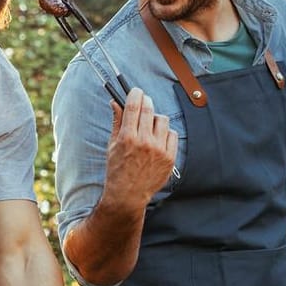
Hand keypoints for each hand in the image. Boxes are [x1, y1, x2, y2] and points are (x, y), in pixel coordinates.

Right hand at [102, 89, 177, 207]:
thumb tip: (115, 102)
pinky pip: (172, 134)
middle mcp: (145, 142)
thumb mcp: (112, 145)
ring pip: (163, 120)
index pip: (133, 106)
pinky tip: (158, 139)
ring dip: (156, 118)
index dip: (135, 94)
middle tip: (143, 101)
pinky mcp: (170, 158)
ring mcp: (159, 150)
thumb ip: (117, 122)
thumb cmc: (118, 171)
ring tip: (150, 126)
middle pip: (149, 109)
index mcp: (127, 138)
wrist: (128, 195)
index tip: (136, 91)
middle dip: (145, 101)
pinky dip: (165, 133)